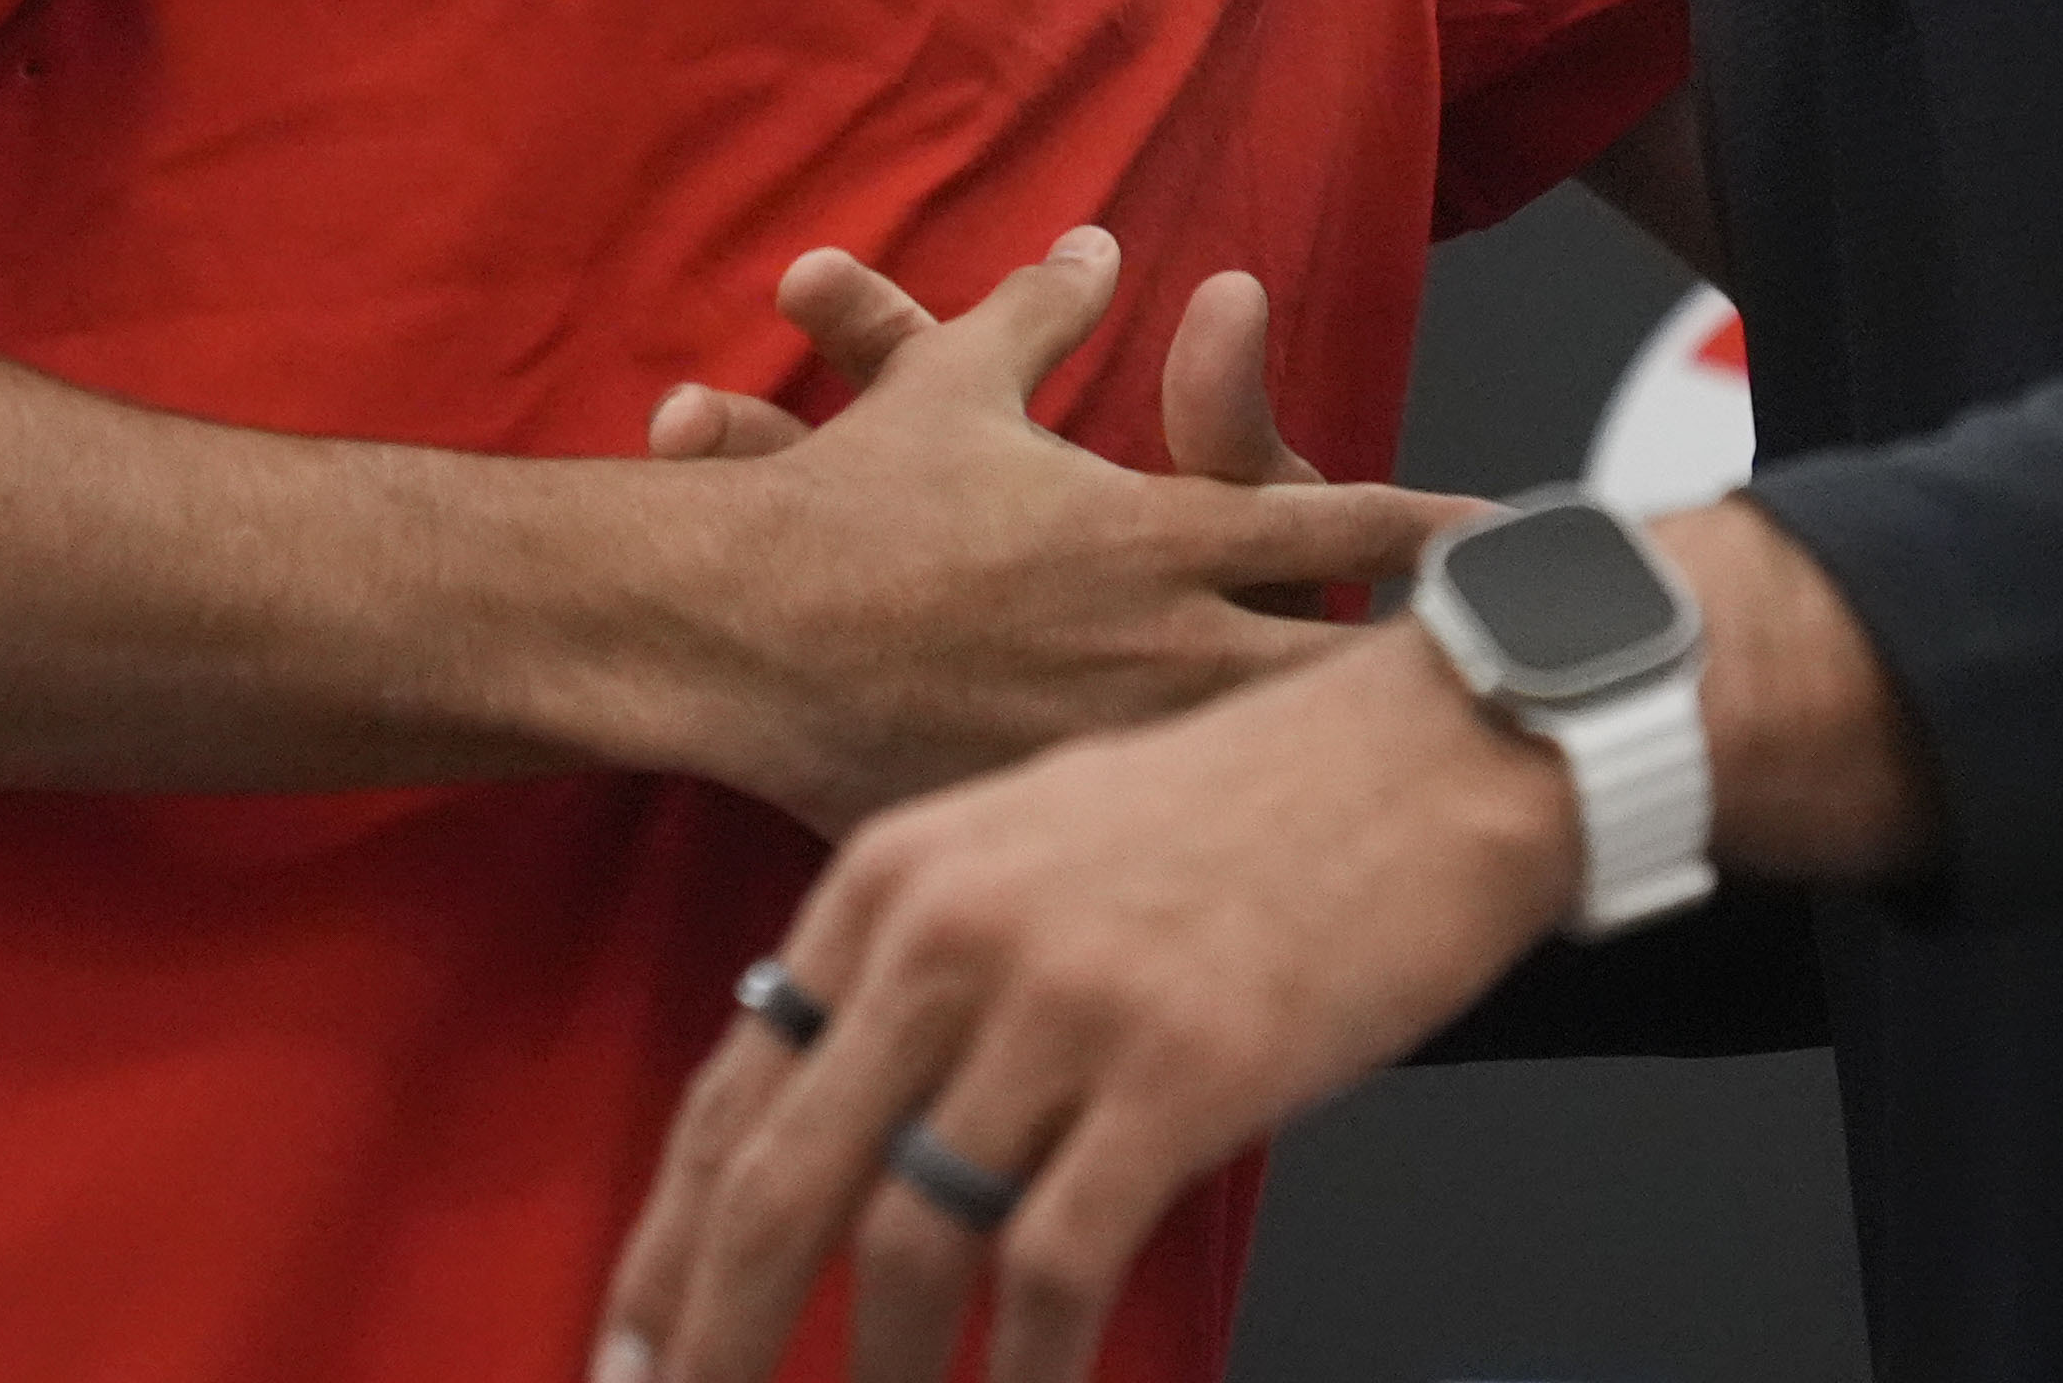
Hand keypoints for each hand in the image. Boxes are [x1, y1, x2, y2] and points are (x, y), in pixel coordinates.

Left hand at [591, 625, 1577, 1382]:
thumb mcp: (1035, 838)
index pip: (729, 1094)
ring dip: (883, 1380)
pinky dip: (1030, 1374)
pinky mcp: (1179, 1071)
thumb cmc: (1253, 799)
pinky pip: (1056, 1270)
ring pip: (908, 1247)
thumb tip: (833, 1101)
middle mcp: (952, 932)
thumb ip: (922, 957)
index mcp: (896, 875)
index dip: (663, 1244)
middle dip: (716, 1337)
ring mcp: (1063, 1003)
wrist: (1433, 744)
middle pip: (781, 1185)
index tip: (629, 1341)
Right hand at [612, 231, 1471, 834]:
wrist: (727, 629)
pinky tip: (1274, 883)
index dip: (1431, 529)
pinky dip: (1226, 852)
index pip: (1335, 528)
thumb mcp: (953, 381)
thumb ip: (1044, 310)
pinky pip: (1165, 846)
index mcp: (1152, 530)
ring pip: (1270, 773)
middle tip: (1512, 680)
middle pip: (1341, 673)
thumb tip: (1100, 243)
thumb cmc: (844, 497)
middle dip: (1427, 678)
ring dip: (1342, 772)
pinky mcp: (1052, 817)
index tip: (1507, 532)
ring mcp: (1110, 742)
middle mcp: (1155, 642)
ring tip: (1426, 785)